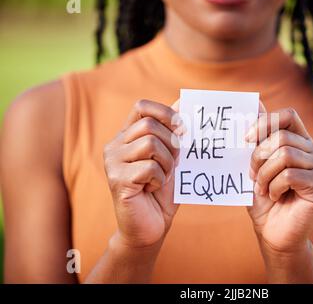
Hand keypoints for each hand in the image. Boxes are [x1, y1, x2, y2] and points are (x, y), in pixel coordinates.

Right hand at [103, 99, 182, 248]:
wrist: (150, 227)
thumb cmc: (161, 192)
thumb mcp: (171, 157)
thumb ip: (173, 132)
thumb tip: (183, 101)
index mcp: (127, 136)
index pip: (141, 106)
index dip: (164, 112)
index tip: (181, 127)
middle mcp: (115, 145)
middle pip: (149, 125)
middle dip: (171, 144)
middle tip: (173, 163)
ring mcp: (112, 162)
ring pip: (150, 144)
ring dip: (167, 163)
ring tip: (162, 178)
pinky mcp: (116, 179)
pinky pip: (149, 167)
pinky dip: (160, 178)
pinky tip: (152, 189)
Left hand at [246, 106, 312, 255]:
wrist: (274, 233)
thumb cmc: (264, 199)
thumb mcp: (256, 165)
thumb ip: (258, 138)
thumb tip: (255, 103)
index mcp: (300, 143)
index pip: (288, 116)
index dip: (265, 122)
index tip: (246, 138)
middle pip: (282, 136)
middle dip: (258, 156)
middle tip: (253, 176)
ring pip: (285, 154)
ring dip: (265, 174)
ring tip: (263, 188)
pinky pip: (290, 174)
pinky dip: (274, 186)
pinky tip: (275, 196)